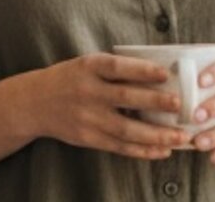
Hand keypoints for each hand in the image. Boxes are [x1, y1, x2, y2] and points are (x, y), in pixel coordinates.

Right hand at [33, 53, 192, 159]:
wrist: (36, 103)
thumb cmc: (71, 78)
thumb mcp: (88, 64)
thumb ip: (115, 69)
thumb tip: (157, 74)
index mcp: (89, 67)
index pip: (118, 67)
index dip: (141, 70)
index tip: (165, 73)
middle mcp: (88, 92)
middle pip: (125, 98)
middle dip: (154, 102)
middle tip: (179, 105)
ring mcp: (88, 118)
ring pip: (126, 129)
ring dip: (155, 135)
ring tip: (179, 136)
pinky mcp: (88, 139)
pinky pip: (119, 147)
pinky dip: (142, 150)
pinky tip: (161, 151)